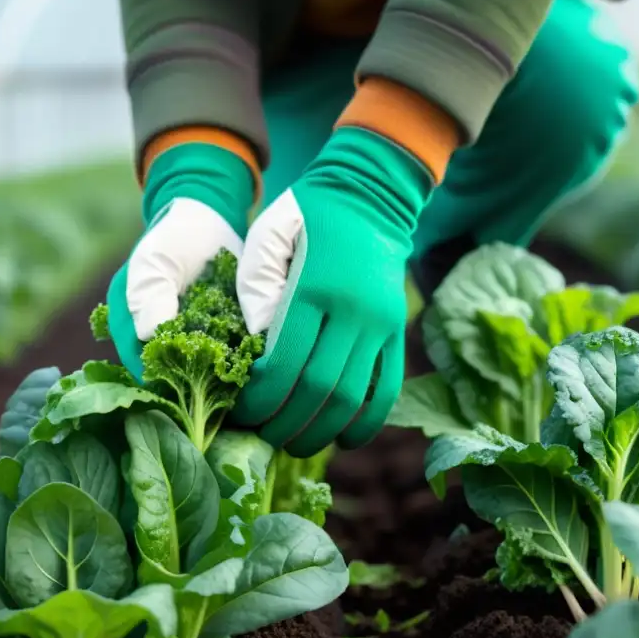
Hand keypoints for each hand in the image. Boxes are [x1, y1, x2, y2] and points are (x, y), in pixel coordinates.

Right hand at [106, 143, 253, 377]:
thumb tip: (148, 335)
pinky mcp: (209, 336)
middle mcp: (152, 336)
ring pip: (192, 371)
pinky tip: (246, 364)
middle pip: (164, 375)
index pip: (136, 361)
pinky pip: (217, 358)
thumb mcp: (155, 260)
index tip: (180, 387)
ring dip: (210, 377)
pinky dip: (228, 363)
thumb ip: (149, 294)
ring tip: (232, 378)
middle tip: (214, 387)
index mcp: (127, 320)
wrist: (209, 219)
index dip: (154, 378)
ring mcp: (181, 338)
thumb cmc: (173, 237)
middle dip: (186, 383)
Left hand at [233, 128, 433, 456]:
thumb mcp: (267, 236)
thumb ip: (255, 290)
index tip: (241, 412)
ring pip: (352, 398)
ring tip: (293, 444)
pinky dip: (367, 422)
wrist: (372, 193)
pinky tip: (342, 439)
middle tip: (260, 436)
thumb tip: (258, 348)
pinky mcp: (397, 332)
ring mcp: (381, 324)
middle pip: (318, 389)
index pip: (283, 363)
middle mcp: (354, 310)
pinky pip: (387, 389)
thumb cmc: (306, 215)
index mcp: (314, 287)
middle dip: (284, 423)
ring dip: (321, 431)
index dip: (260, 399)